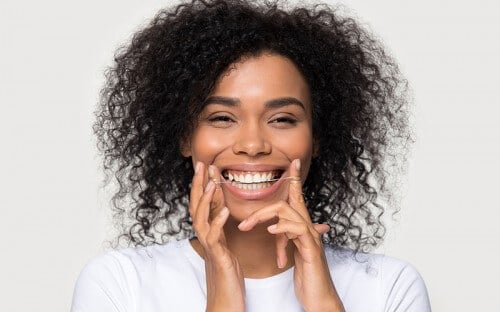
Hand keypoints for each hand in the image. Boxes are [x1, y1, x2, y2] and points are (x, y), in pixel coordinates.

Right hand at [189, 162, 244, 311]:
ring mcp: (209, 248)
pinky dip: (218, 223)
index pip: (203, 205)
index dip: (203, 185)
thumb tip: (221, 211)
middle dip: (198, 186)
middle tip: (201, 165)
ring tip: (212, 183)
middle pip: (196, 207)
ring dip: (206, 201)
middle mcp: (205, 238)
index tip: (206, 166)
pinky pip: (215, 239)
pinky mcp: (217, 258)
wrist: (224, 303)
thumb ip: (221, 229)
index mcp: (209, 233)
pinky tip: (225, 212)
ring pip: (201, 220)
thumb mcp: (224, 247)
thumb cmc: (226, 276)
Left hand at [238, 159, 344, 311]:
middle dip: (261, 208)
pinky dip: (283, 228)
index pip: (297, 197)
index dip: (295, 179)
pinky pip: (297, 230)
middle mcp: (308, 228)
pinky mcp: (311, 249)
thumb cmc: (307, 274)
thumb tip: (277, 227)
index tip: (293, 163)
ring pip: (289, 212)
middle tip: (242, 223)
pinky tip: (271, 231)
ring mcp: (311, 237)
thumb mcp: (293, 251)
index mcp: (301, 227)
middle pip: (287, 202)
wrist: (320, 296)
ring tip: (246, 227)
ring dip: (264, 217)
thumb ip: (286, 236)